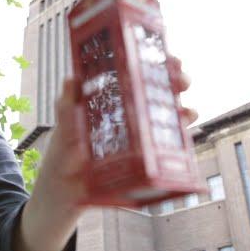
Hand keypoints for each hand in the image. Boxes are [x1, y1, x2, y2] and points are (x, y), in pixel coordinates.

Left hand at [14, 54, 197, 250]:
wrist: (64, 194)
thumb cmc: (62, 156)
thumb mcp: (63, 129)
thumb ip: (66, 108)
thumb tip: (71, 80)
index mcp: (108, 100)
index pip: (135, 73)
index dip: (152, 61)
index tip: (165, 55)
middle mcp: (126, 114)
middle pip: (156, 91)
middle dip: (174, 81)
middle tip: (181, 81)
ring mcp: (137, 136)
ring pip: (166, 116)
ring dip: (182, 110)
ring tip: (187, 111)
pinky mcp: (143, 159)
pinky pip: (166, 145)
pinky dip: (180, 138)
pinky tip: (187, 136)